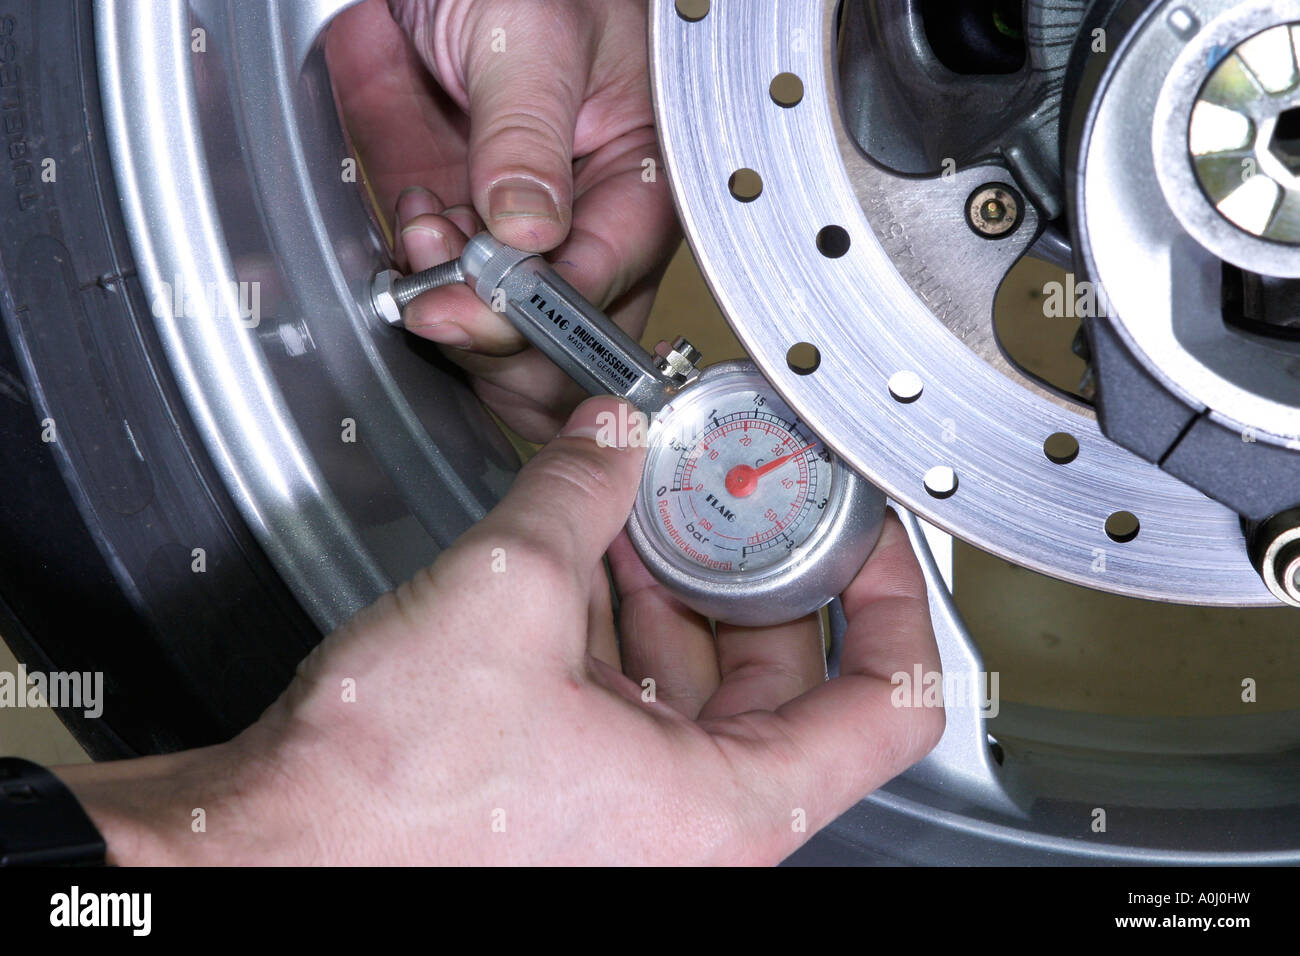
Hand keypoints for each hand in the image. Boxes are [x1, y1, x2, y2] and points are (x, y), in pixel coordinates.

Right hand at [57, 397, 943, 864]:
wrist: (265, 851)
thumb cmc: (378, 795)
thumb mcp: (506, 597)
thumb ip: (576, 492)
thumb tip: (607, 434)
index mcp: (724, 806)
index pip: (888, 703)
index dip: (892, 595)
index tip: (865, 528)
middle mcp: (692, 822)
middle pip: (784, 671)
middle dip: (748, 560)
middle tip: (733, 484)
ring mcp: (631, 807)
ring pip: (696, 674)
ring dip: (670, 576)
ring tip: (642, 495)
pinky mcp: (571, 786)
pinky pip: (628, 688)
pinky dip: (616, 613)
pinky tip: (583, 544)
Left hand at [327, 0, 680, 440]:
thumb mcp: (533, 35)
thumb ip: (529, 135)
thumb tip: (529, 235)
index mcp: (639, 179)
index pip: (603, 282)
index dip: (540, 312)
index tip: (475, 308)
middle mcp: (586, 218)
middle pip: (564, 341)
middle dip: (496, 332)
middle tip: (439, 293)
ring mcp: (519, 229)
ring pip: (502, 335)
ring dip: (451, 309)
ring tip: (425, 236)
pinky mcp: (461, 223)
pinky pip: (445, 293)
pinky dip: (416, 277)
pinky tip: (413, 221)